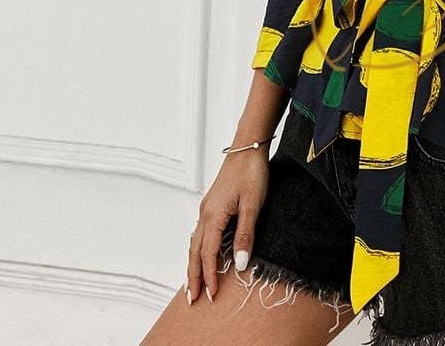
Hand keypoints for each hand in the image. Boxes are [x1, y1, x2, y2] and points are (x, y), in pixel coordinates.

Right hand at [185, 148, 268, 304]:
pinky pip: (200, 232)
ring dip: (193, 264)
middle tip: (192, 298)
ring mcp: (206, 207)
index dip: (210, 275)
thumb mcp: (252, 205)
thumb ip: (245, 235)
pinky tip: (201, 253)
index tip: (211, 294)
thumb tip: (240, 264)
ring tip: (192, 282)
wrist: (247, 147)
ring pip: (195, 242)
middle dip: (193, 276)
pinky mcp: (212, 203)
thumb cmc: (251, 173)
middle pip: (194, 252)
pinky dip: (198, 248)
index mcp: (213, 216)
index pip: (208, 254)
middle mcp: (205, 213)